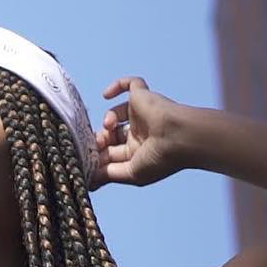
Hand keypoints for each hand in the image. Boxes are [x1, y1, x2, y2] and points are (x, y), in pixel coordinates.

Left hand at [89, 76, 188, 190]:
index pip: (111, 152)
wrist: (180, 137)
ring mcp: (141, 114)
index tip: (86, 157)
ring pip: (115, 113)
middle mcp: (139, 133)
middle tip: (93, 142)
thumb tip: (89, 183)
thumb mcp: (131, 174)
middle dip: (98, 138)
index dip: (97, 154)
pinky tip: (106, 95)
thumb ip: (108, 175)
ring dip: (107, 119)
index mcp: (138, 152)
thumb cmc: (160, 159)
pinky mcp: (142, 96)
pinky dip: (116, 86)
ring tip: (108, 126)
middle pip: (109, 133)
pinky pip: (129, 84)